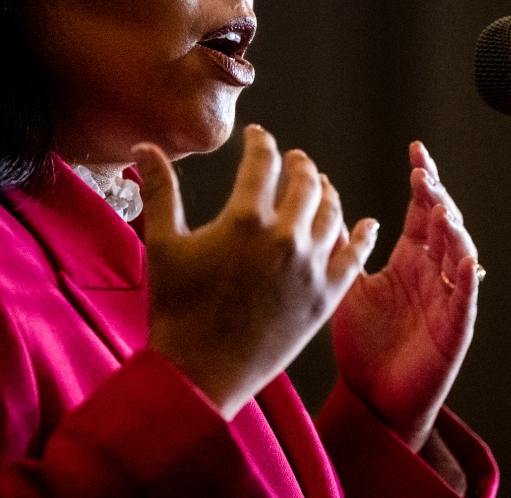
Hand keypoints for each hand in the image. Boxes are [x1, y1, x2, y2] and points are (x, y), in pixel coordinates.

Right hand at [131, 125, 378, 418]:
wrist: (201, 374)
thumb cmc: (176, 311)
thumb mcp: (163, 245)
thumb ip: (160, 191)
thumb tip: (143, 146)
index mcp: (246, 220)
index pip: (263, 163)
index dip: (262, 142)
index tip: (258, 136)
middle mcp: (286, 237)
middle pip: (305, 183)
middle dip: (299, 165)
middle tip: (295, 160)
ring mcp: (311, 267)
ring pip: (332, 213)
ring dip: (327, 192)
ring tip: (320, 185)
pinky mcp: (326, 297)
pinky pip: (355, 257)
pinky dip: (363, 236)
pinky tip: (367, 224)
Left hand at [330, 142, 480, 450]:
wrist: (371, 399)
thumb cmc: (362, 344)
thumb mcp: (345, 285)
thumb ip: (340, 244)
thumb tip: (324, 193)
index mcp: (410, 259)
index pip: (420, 210)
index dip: (424, 180)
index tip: (416, 150)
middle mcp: (432, 273)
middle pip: (443, 224)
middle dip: (436, 197)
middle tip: (423, 174)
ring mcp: (447, 299)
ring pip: (459, 254)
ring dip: (453, 230)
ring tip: (440, 209)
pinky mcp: (454, 330)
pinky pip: (465, 298)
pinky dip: (466, 277)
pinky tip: (462, 257)